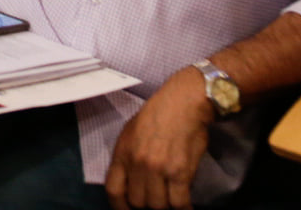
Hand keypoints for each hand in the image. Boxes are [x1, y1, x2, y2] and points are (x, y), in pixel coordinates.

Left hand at [104, 68, 212, 209]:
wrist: (184, 103)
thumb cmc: (158, 114)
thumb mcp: (132, 132)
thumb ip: (129, 157)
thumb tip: (132, 182)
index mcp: (123, 152)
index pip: (113, 190)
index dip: (119, 207)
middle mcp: (138, 163)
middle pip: (137, 202)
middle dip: (146, 205)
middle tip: (156, 201)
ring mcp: (159, 169)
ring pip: (158, 205)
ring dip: (165, 206)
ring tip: (171, 200)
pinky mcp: (180, 172)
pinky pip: (179, 203)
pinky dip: (184, 209)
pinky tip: (187, 208)